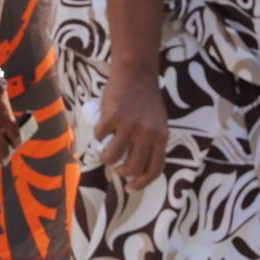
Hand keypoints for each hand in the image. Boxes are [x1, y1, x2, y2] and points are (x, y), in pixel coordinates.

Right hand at [96, 62, 169, 189]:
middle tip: (117, 168)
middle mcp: (146, 133)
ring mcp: (128, 125)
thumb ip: (151, 142)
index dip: (141, 183)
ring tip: (104, 153)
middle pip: (132, 167)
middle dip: (121, 172)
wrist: (136, 73)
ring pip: (112, 156)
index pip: (154, 169)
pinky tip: (101, 131)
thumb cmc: (146, 99)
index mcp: (161, 136)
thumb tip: (136, 168)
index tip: (130, 187)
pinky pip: (100, 137)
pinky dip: (98, 137)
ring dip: (105, 159)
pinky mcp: (111, 117)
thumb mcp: (157, 122)